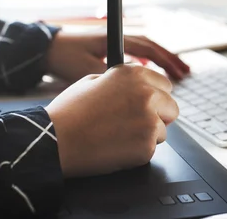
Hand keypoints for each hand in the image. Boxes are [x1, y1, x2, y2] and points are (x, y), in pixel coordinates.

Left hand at [45, 28, 189, 82]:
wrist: (44, 49)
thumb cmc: (64, 57)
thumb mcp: (87, 69)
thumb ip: (110, 78)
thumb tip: (133, 91)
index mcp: (115, 41)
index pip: (148, 48)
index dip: (166, 60)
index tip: (179, 71)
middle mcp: (118, 40)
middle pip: (152, 48)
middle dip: (170, 60)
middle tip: (186, 72)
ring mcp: (113, 45)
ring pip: (145, 52)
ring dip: (161, 62)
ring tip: (176, 74)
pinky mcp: (108, 53)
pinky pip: (135, 57)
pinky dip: (147, 66)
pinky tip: (151, 78)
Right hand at [46, 65, 178, 176]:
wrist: (55, 140)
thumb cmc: (69, 112)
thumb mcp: (94, 80)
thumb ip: (122, 81)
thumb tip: (138, 85)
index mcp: (134, 74)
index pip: (165, 84)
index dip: (155, 96)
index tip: (147, 104)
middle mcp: (147, 92)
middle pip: (171, 107)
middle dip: (157, 116)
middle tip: (134, 124)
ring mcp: (149, 118)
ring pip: (163, 129)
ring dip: (147, 135)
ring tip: (119, 136)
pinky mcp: (147, 144)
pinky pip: (151, 149)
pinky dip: (138, 152)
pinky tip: (116, 148)